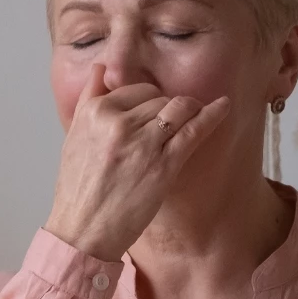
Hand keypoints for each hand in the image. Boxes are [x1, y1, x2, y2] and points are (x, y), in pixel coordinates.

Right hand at [43, 64, 231, 261]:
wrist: (82, 231)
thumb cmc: (77, 190)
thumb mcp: (72, 137)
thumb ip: (88, 98)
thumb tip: (100, 67)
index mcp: (94, 113)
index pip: (135, 89)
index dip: (147, 101)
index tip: (152, 114)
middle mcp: (117, 123)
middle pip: (158, 98)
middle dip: (165, 109)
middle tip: (165, 129)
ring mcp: (142, 144)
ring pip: (177, 108)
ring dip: (188, 110)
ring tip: (193, 116)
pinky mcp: (163, 165)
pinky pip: (193, 129)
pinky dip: (212, 115)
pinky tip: (224, 106)